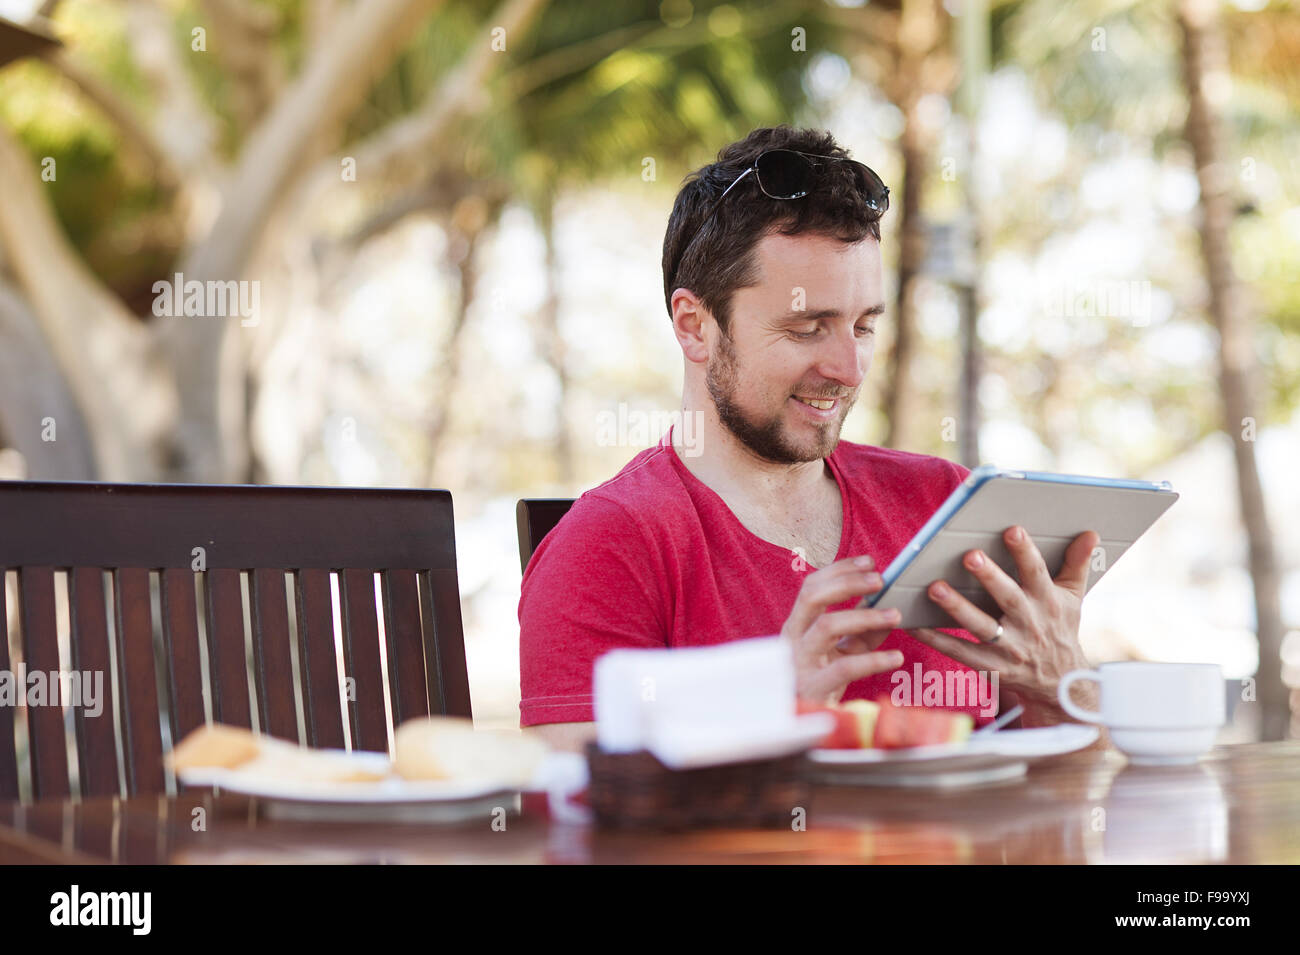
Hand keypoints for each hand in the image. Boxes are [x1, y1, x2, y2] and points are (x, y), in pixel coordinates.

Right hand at [781, 555, 904, 703]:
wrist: (799, 725)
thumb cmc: (821, 683)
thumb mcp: (842, 652)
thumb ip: (864, 632)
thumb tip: (893, 610)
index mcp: (796, 625)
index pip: (812, 586)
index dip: (840, 569)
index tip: (870, 561)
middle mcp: (792, 639)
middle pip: (812, 596)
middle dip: (847, 582)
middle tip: (880, 580)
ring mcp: (800, 663)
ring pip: (827, 626)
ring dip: (864, 616)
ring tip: (895, 615)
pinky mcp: (813, 688)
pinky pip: (844, 668)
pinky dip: (874, 660)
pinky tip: (896, 657)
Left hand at [909, 527, 1099, 723]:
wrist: (1062, 684)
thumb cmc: (1060, 629)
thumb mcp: (1073, 598)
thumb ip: (1076, 564)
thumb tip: (1090, 533)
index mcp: (1049, 602)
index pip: (1037, 573)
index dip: (1025, 552)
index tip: (1012, 529)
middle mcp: (1029, 624)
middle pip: (1008, 598)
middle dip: (990, 577)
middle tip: (969, 555)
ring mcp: (1010, 648)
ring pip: (981, 627)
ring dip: (957, 608)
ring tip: (934, 588)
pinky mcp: (991, 667)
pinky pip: (959, 652)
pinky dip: (936, 638)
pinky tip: (913, 623)